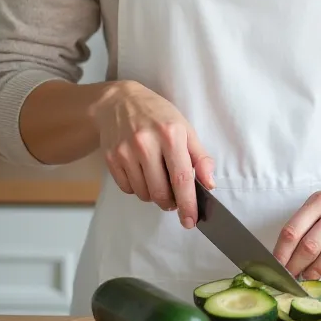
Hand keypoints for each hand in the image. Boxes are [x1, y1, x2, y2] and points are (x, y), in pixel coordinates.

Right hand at [90, 79, 214, 228]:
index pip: (181, 178)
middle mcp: (146, 144)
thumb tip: (209, 184)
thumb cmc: (158, 115)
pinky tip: (140, 171)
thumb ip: (200, 157)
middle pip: (160, 192)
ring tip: (156, 177)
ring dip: (154, 194)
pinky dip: (137, 187)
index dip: (188, 203)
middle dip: (170, 202)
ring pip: (143, 194)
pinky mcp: (111, 158)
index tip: (191, 219)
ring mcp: (126, 152)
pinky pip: (128, 189)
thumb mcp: (185, 128)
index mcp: (170, 134)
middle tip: (173, 197)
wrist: (120, 101)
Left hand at [273, 182, 320, 281]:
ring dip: (318, 270)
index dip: (282, 253)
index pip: (294, 229)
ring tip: (308, 282)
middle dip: (297, 266)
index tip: (275, 269)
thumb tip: (283, 259)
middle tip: (290, 280)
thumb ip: (304, 227)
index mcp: (320, 200)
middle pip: (312, 242)